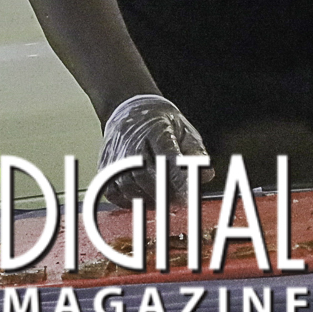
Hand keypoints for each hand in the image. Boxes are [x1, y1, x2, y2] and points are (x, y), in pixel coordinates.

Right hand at [98, 94, 207, 209]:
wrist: (129, 109)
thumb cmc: (160, 123)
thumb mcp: (184, 130)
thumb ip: (196, 154)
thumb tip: (207, 175)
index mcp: (155, 129)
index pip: (166, 158)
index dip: (178, 180)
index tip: (188, 195)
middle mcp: (131, 143)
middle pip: (145, 175)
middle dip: (165, 193)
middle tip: (180, 200)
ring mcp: (116, 156)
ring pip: (129, 187)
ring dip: (149, 199)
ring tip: (165, 199)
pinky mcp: (105, 168)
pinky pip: (114, 193)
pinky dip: (129, 201)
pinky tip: (144, 197)